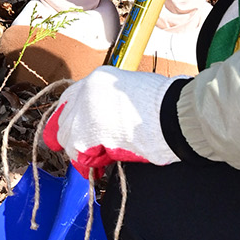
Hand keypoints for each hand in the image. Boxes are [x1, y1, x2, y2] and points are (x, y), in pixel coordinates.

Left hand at [41, 66, 175, 173]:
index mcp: (100, 78)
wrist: (174, 115)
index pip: (71, 97)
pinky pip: (76, 151)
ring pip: (66, 135)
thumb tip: (107, 120)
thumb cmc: (165, 106)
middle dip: (75, 134)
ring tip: (103, 155)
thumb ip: (113, 102)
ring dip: (81, 148)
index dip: (72, 115)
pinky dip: (88, 160)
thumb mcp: (133, 93)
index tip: (75, 129)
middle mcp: (87, 90)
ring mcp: (84, 110)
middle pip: (65, 117)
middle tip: (91, 148)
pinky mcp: (86, 132)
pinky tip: (103, 162)